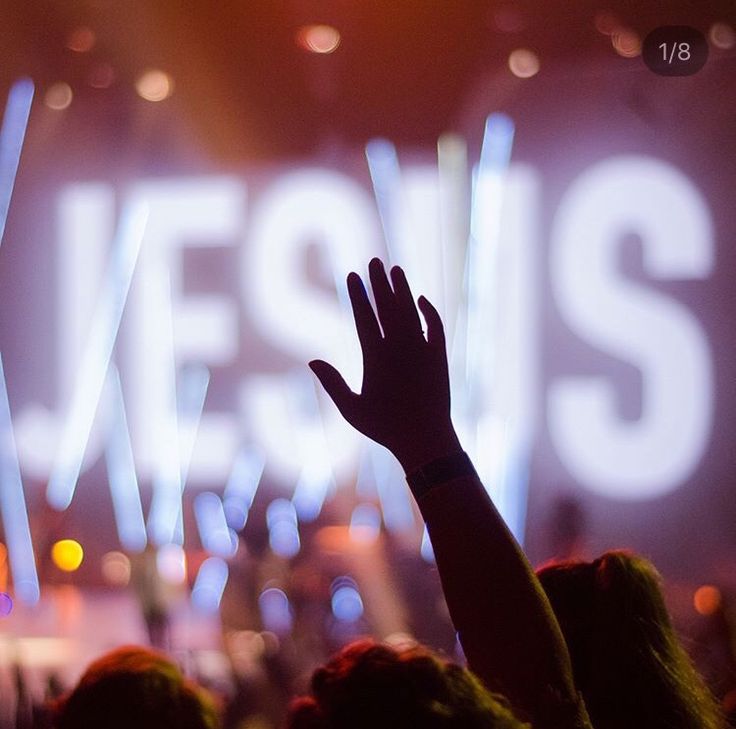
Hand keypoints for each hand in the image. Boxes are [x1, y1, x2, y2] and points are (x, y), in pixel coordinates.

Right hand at [309, 258, 460, 472]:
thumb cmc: (384, 428)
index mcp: (376, 357)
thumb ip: (332, 383)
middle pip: (387, 306)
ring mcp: (422, 350)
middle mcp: (400, 348)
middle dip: (378, 282)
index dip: (357, 295)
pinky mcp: (440, 356)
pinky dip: (428, 311)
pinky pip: (435, 326)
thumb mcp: (352, 410)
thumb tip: (311, 360)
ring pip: (411, 311)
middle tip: (373, 261)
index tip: (351, 276)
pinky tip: (421, 300)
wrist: (426, 439)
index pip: (364, 316)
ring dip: (403, 289)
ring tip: (395, 269)